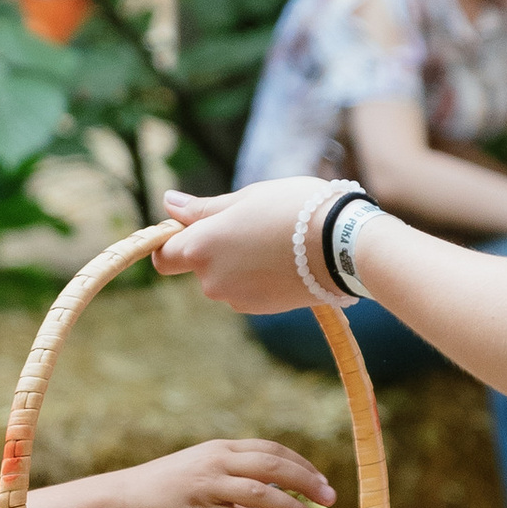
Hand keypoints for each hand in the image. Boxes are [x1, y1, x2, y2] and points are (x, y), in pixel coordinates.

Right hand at [113, 435, 334, 507]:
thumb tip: (268, 501)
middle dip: (307, 482)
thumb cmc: (161, 490)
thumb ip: (232, 481)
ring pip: (263, 493)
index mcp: (220, 450)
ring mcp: (208, 487)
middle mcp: (217, 463)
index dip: (301, 465)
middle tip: (330, 499)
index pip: (271, 450)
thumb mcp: (200, 473)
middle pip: (274, 466)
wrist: (120, 499)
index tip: (321, 482)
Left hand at [156, 179, 336, 312]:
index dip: (172, 241)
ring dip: (240, 262)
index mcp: (201, 247)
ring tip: (276, 240)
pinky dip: (259, 277)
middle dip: (215, 249)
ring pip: (225, 278)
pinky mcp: (260, 309)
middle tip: (251, 224)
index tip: (193, 227)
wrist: (342, 245)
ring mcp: (235, 298)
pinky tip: (286, 260)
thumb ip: (204, 208)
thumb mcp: (246, 198)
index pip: (164, 256)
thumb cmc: (293, 209)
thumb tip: (168, 204)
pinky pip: (247, 290)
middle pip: (198, 266)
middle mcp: (211, 279)